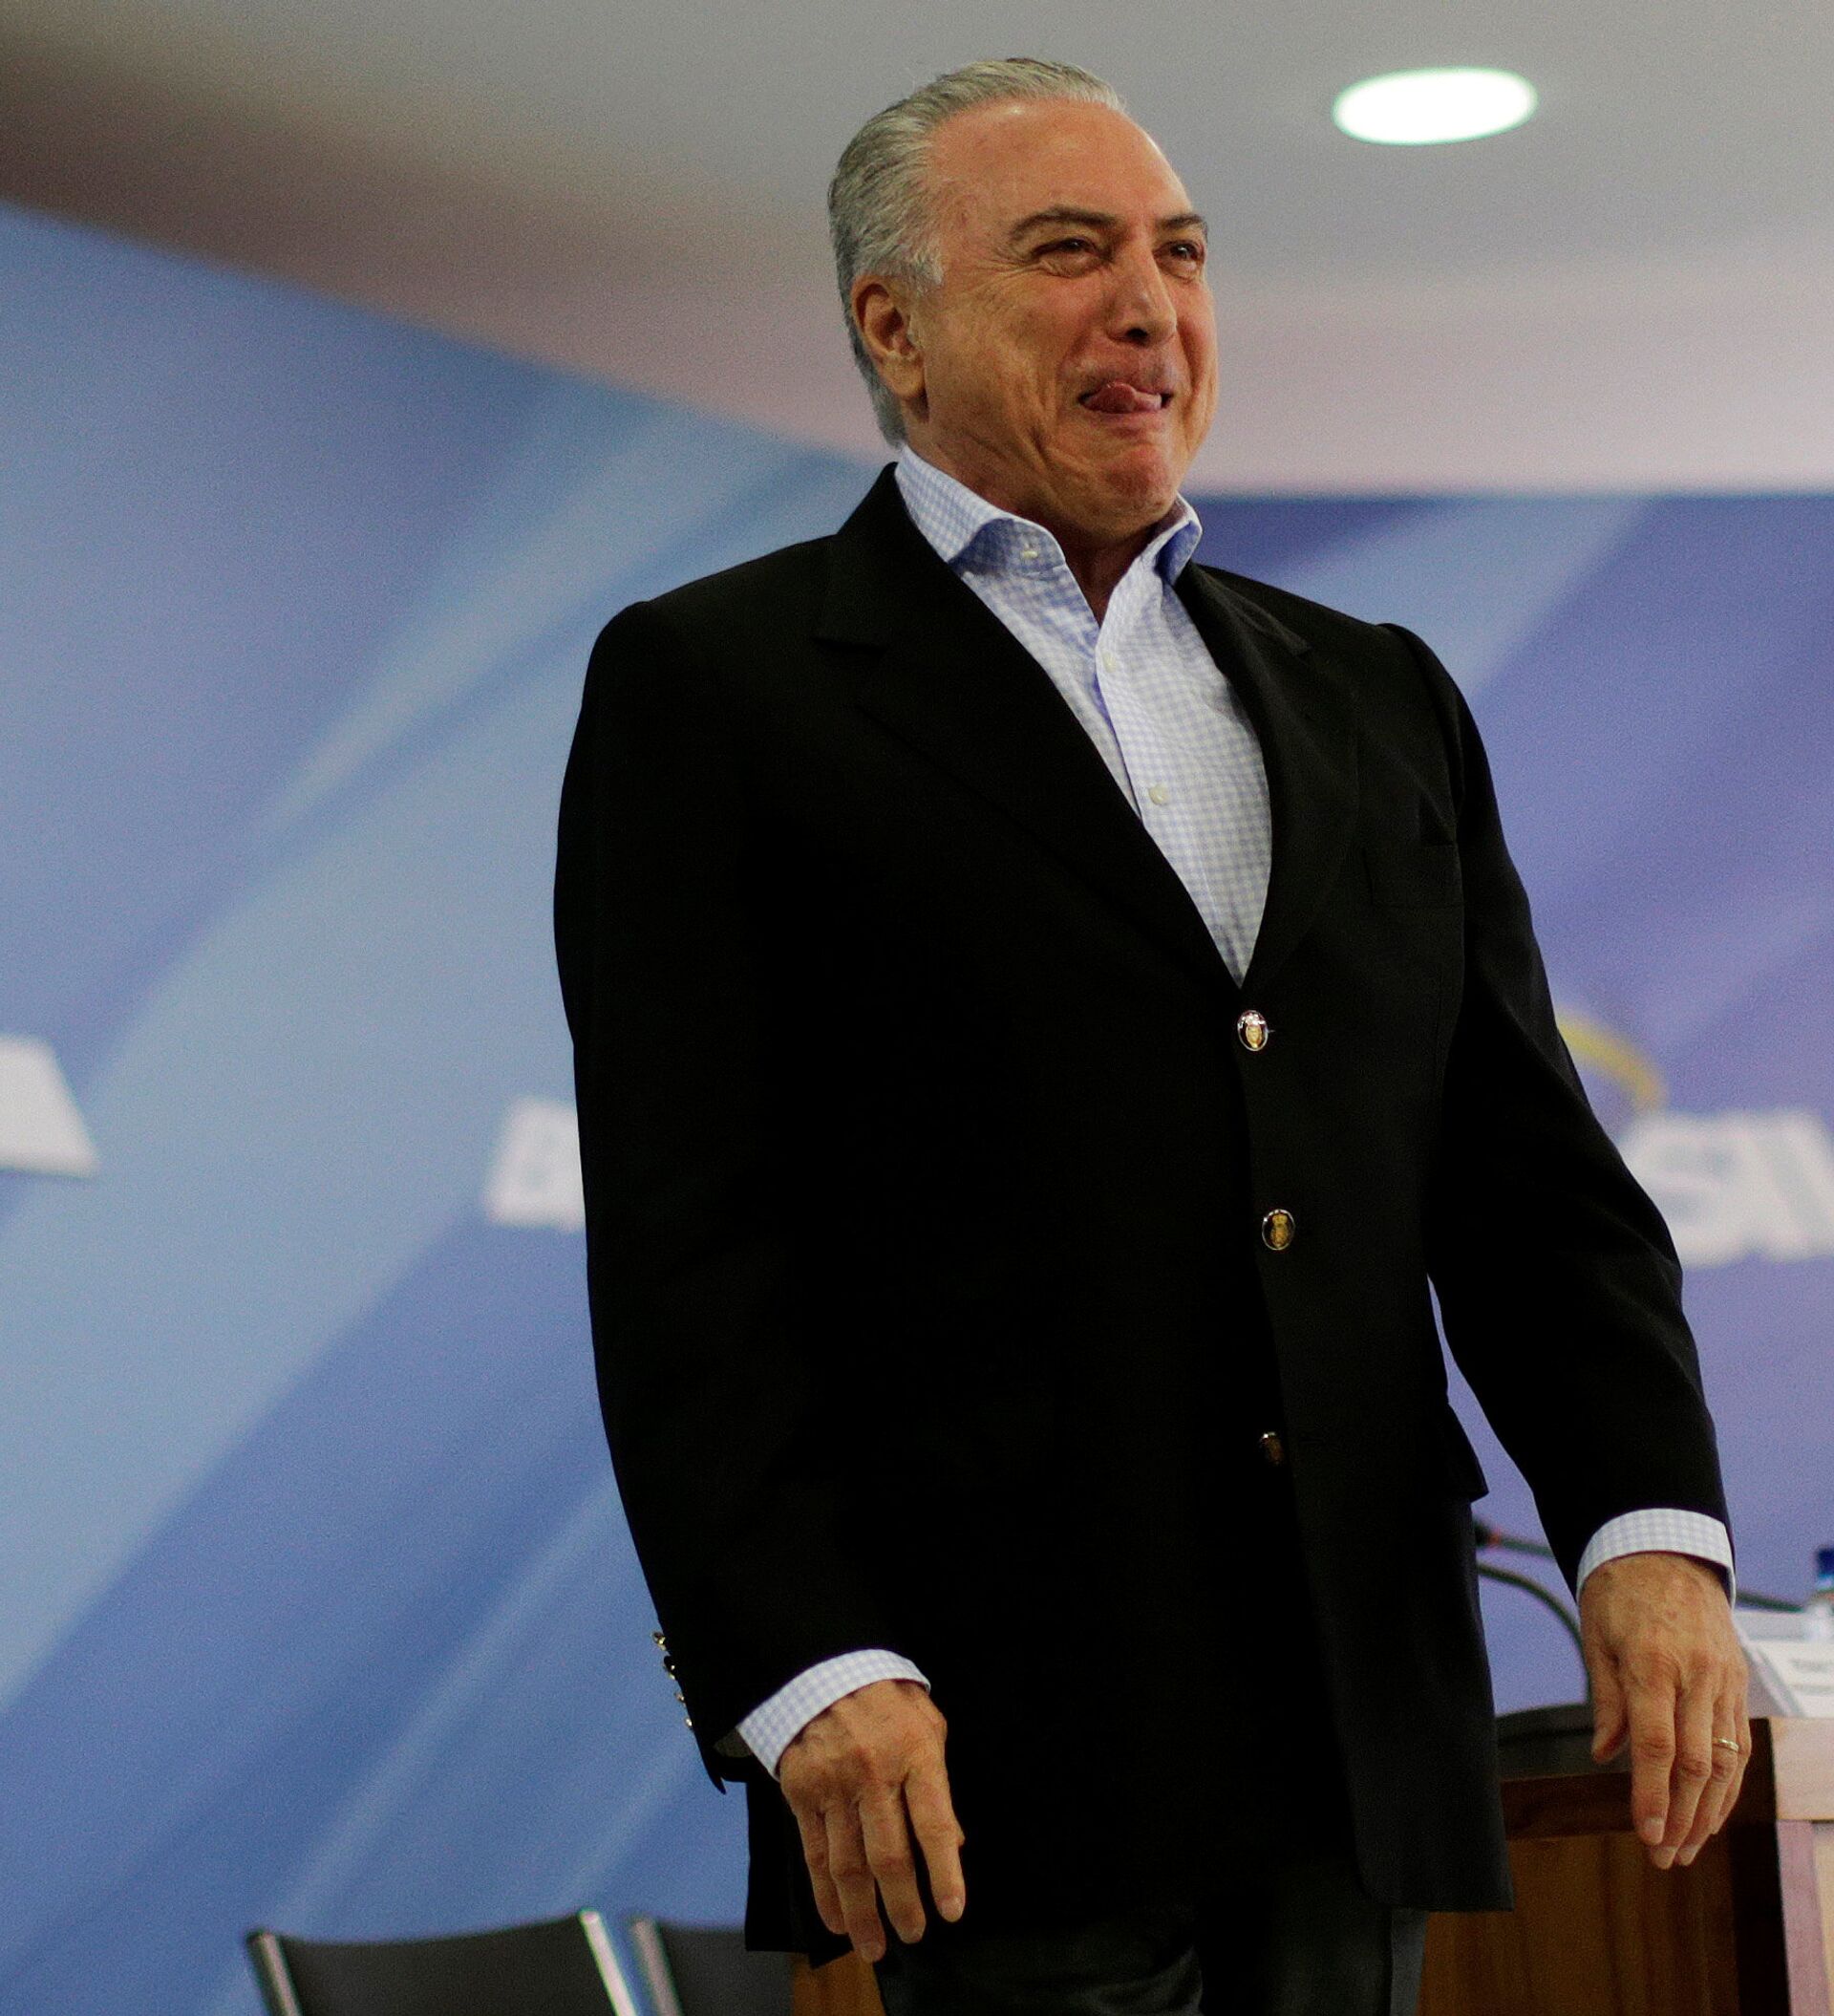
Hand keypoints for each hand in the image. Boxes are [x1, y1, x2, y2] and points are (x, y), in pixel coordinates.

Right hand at [777, 1677, 965, 1962]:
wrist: (822, 1667)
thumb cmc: (886, 1698)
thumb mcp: (928, 1726)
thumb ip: (939, 1785)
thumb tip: (953, 1842)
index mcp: (915, 1754)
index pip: (934, 1825)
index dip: (944, 1873)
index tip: (951, 1911)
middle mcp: (874, 1773)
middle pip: (888, 1856)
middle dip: (902, 1905)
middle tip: (912, 1935)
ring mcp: (834, 1785)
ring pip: (847, 1864)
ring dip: (862, 1913)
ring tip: (874, 1946)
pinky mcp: (802, 1792)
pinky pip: (814, 1853)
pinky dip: (824, 1893)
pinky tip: (836, 1918)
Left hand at [1580, 1551, 1749, 1868]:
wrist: (1664, 1547)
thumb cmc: (1618, 1590)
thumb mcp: (1596, 1636)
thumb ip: (1606, 1699)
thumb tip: (1606, 1755)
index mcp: (1653, 1662)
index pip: (1657, 1745)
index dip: (1653, 1795)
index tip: (1645, 1834)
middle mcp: (1696, 1675)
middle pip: (1695, 1763)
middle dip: (1681, 1818)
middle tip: (1664, 1858)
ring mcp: (1724, 1680)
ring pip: (1724, 1760)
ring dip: (1707, 1811)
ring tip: (1688, 1849)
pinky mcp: (1737, 1682)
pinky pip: (1739, 1743)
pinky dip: (1729, 1783)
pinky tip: (1714, 1812)